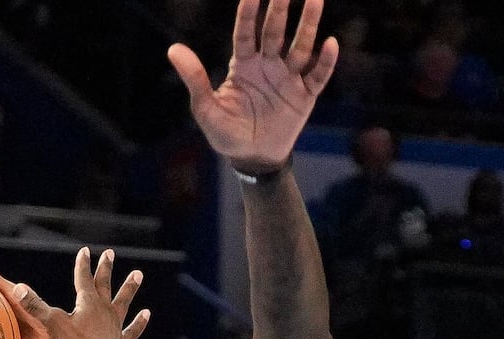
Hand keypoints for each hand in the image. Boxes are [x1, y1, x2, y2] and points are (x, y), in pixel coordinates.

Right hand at [13, 247, 149, 338]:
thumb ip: (35, 306)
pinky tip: (146, 314)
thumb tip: (17, 288)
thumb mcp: (52, 324)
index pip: (83, 278)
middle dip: (105, 269)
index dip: (83, 264)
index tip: (85, 251)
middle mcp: (104, 310)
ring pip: (123, 302)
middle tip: (110, 253)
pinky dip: (139, 322)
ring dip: (129, 288)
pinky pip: (132, 330)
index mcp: (87, 303)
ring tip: (138, 274)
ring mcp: (116, 326)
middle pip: (105, 285)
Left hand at [168, 0, 337, 174]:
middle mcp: (268, 65)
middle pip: (275, 32)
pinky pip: (317, 76)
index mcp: (244, 65)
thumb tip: (173, 49)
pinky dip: (325, 61)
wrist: (252, 158)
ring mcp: (288, 78)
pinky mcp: (305, 96)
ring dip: (308, 24)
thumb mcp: (206, 109)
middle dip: (280, 9)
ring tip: (315, 0)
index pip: (246, 32)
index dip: (248, 13)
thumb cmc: (227, 133)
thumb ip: (195, 79)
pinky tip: (330, 43)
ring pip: (300, 47)